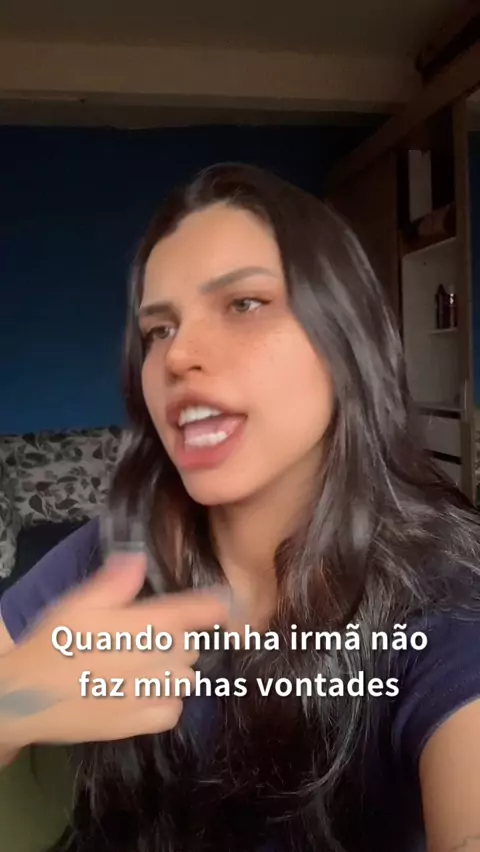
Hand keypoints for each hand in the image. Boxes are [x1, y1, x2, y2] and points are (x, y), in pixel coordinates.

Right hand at [0, 554, 228, 747]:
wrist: (27, 696)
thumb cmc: (55, 643)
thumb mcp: (80, 602)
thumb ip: (116, 582)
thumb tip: (140, 559)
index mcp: (150, 624)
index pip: (202, 611)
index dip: (215, 607)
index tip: (219, 606)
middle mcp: (162, 658)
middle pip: (191, 645)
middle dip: (176, 640)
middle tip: (143, 640)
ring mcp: (156, 693)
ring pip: (186, 677)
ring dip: (171, 671)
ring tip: (141, 668)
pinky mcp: (144, 724)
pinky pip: (174, 709)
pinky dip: (165, 701)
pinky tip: (142, 694)